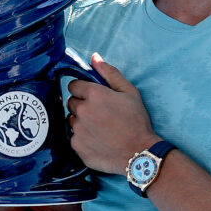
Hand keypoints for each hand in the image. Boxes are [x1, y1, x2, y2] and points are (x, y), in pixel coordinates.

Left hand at [66, 53, 160, 174]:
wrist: (139, 153)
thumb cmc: (136, 121)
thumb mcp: (129, 92)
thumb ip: (109, 73)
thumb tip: (94, 57)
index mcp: (93, 94)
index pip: (74, 86)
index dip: (84, 90)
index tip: (94, 98)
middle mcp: (82, 111)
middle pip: (71, 103)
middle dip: (82, 106)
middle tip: (100, 114)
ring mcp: (77, 129)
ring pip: (72, 121)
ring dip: (81, 122)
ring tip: (99, 128)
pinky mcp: (76, 146)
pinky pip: (74, 137)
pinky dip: (83, 138)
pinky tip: (98, 140)